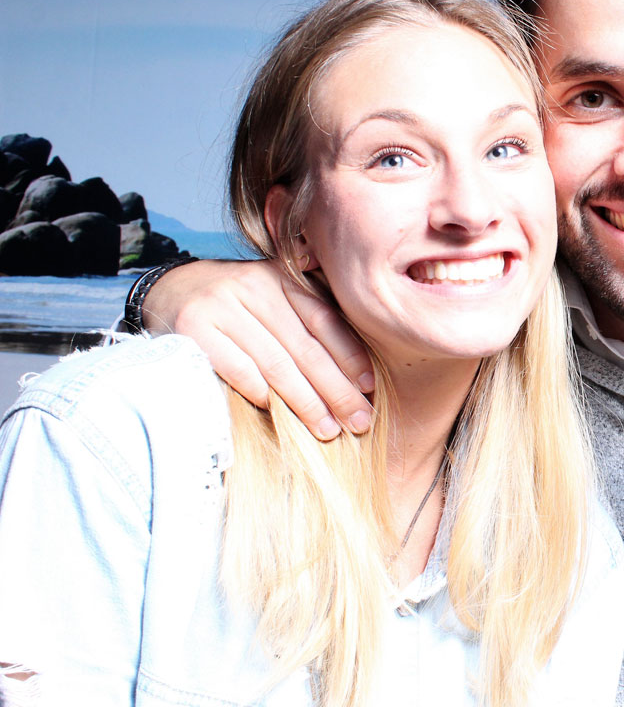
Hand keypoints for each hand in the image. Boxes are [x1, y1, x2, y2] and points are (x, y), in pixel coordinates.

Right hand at [142, 259, 374, 439]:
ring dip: (305, 401)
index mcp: (280, 277)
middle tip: (358, 420)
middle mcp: (253, 285)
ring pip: (275, 362)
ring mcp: (221, 305)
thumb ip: (307, 320)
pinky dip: (260, 392)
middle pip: (305, 347)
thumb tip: (357, 374)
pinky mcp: (193, 327)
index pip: (324, 320)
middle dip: (336, 389)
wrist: (170, 291)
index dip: (350, 356)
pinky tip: (279, 414)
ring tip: (327, 429)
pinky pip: (237, 367)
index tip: (370, 388)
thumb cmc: (237, 306)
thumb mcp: (273, 299)